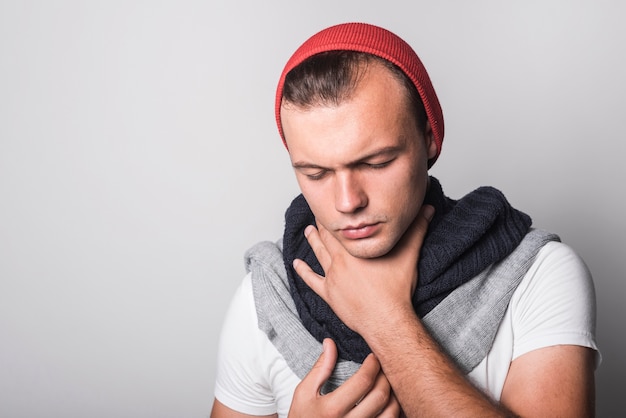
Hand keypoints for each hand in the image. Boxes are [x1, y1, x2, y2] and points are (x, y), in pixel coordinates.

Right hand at [288, 338, 400, 417]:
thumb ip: (320, 368)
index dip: (372, 364)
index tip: (373, 356)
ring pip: (390, 413)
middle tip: (383, 367)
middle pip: (380, 396)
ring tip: (387, 384)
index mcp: (332, 409)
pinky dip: (392, 411)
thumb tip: (330, 343)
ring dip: (393, 395)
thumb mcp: (304, 393)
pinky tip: (387, 402)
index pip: (363, 381)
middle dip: (385, 377)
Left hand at [293, 205, 433, 336]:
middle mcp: (341, 260)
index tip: (329, 204)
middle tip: (317, 213)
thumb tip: (427, 209)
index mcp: (356, 248)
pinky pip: (312, 280)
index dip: (335, 215)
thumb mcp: (409, 254)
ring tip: (308, 230)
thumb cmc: (396, 289)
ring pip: (318, 254)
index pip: (341, 226)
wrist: (386, 319)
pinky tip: (296, 264)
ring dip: (312, 241)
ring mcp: (333, 277)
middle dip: (321, 224)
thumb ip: (417, 229)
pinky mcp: (329, 294)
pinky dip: (303, 271)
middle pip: (327, 237)